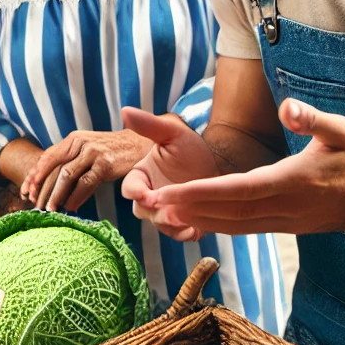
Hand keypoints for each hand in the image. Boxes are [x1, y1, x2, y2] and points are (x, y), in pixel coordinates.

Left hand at [20, 129, 150, 211]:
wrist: (138, 145)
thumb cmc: (109, 151)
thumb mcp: (86, 149)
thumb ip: (68, 161)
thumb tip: (45, 185)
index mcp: (73, 139)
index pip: (47, 157)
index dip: (34, 176)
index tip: (26, 192)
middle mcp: (81, 143)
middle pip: (54, 168)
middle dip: (42, 189)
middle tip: (36, 206)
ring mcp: (94, 152)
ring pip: (66, 176)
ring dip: (56, 195)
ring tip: (51, 210)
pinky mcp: (106, 164)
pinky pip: (85, 183)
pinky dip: (76, 197)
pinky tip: (72, 207)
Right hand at [120, 108, 220, 242]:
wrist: (220, 160)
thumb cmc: (192, 146)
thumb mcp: (172, 133)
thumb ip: (148, 125)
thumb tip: (124, 111)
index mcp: (142, 176)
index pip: (130, 188)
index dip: (136, 192)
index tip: (146, 193)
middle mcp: (150, 195)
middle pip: (141, 210)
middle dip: (152, 211)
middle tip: (167, 209)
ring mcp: (165, 210)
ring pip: (159, 223)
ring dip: (169, 223)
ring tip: (183, 221)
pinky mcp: (182, 221)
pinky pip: (178, 233)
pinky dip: (184, 233)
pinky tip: (195, 231)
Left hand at [148, 98, 344, 235]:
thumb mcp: (340, 129)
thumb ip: (311, 118)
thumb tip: (286, 107)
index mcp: (292, 180)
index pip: (239, 189)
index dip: (203, 192)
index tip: (172, 191)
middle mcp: (283, 206)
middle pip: (227, 211)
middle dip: (189, 208)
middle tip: (153, 204)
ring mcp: (282, 221)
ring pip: (233, 225)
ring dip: (198, 218)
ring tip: (166, 213)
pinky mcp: (283, 226)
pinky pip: (243, 229)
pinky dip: (217, 225)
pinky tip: (198, 220)